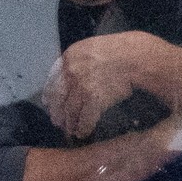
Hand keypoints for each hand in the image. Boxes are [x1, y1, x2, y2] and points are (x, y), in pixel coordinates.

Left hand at [45, 32, 172, 137]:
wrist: (134, 58)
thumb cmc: (119, 50)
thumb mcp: (92, 48)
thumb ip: (79, 60)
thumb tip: (72, 75)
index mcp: (69, 57)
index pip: (52, 79)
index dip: (49, 94)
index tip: (47, 103)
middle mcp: (71, 72)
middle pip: (58, 97)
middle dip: (57, 112)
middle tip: (58, 122)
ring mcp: (82, 87)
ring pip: (70, 110)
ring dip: (70, 123)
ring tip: (71, 131)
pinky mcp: (94, 100)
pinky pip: (85, 118)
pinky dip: (83, 128)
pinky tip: (83, 133)